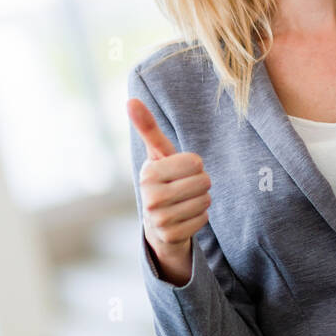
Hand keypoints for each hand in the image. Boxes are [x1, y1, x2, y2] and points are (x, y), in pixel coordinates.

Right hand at [128, 98, 211, 273]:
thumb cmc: (163, 179)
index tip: (180, 171)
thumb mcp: (158, 154)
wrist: (158, 221)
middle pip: (204, 182)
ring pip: (205, 201)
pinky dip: (200, 217)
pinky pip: (203, 220)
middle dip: (200, 182)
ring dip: (201, 200)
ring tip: (185, 201)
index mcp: (148, 173)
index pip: (196, 162)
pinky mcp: (170, 236)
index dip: (194, 165)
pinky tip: (186, 217)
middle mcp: (150, 197)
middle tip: (185, 187)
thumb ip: (148, 127)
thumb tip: (131, 100)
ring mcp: (158, 219)